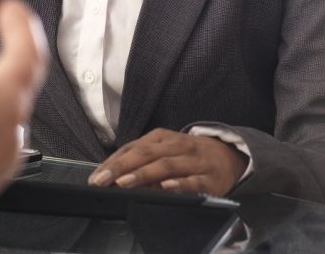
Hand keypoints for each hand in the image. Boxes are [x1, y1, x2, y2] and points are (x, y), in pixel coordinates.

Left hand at [88, 128, 246, 196]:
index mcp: (161, 137)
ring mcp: (193, 160)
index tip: (95, 176)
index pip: (132, 148)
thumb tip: (113, 176)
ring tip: (123, 183)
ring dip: (142, 174)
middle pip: (144, 154)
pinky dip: (179, 184)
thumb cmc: (187, 155)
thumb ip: (141, 161)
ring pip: (165, 165)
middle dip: (120, 167)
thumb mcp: (164, 151)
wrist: (229, 155)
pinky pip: (193, 181)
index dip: (112, 163)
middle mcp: (175, 145)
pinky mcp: (210, 178)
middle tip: (101, 180)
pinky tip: (166, 187)